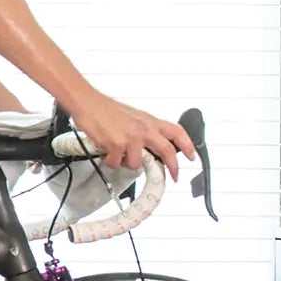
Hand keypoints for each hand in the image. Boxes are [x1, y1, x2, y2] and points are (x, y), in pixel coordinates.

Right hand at [67, 95, 196, 181]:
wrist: (88, 103)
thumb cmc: (107, 109)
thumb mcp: (133, 117)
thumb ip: (145, 131)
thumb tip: (152, 147)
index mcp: (149, 121)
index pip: (176, 132)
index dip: (187, 145)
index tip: (192, 156)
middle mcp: (143, 129)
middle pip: (167, 151)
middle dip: (172, 167)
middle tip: (173, 176)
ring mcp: (131, 138)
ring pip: (137, 164)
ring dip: (127, 163)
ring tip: (119, 154)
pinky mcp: (117, 145)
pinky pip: (117, 163)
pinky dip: (111, 161)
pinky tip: (107, 152)